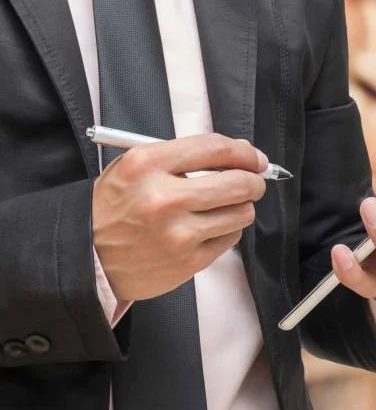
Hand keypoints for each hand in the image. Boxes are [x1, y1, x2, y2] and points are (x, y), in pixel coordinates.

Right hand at [93, 134, 267, 300]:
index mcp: (147, 165)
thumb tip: (238, 154)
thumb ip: (182, 157)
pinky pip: (231, 238)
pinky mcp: (188, 261)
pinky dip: (228, 230)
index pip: (215, 148)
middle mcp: (164, 198)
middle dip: (254, 180)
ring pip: (241, 212)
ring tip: (226, 206)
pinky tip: (209, 228)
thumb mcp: (134, 168)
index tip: (255, 158)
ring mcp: (178, 233)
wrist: (86, 256)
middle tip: (252, 182)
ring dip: (241, 207)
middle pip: (238, 182)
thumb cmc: (114, 208)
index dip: (245, 152)